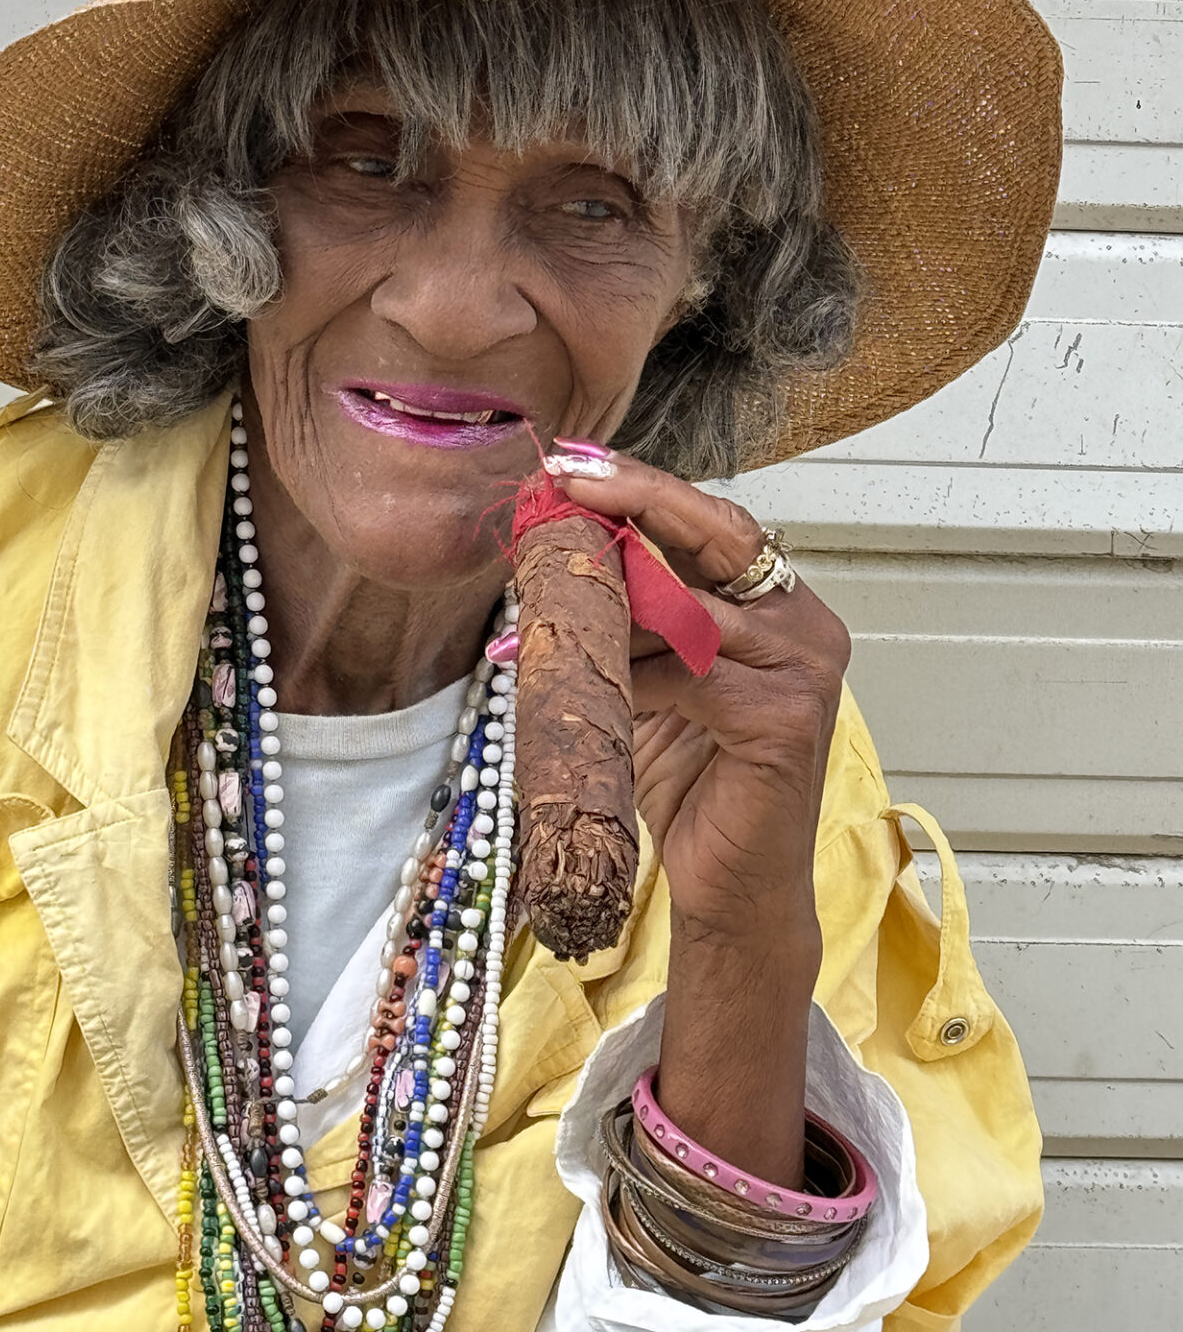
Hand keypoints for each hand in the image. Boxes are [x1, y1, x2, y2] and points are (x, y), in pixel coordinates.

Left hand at [548, 448, 848, 938]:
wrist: (728, 888)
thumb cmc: (689, 779)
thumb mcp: (651, 674)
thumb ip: (632, 611)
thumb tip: (553, 543)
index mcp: (779, 600)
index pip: (709, 518)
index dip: (641, 485)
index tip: (573, 460)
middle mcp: (806, 621)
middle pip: (712, 532)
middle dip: (631, 499)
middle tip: (563, 480)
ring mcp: (805, 667)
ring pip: (685, 602)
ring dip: (607, 602)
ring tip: (542, 603)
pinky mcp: (785, 716)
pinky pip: (685, 671)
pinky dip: (628, 674)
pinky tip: (589, 684)